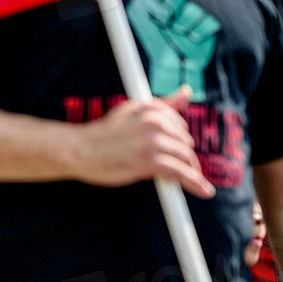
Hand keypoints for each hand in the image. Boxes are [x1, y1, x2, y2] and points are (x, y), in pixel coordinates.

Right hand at [73, 87, 213, 198]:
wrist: (79, 150)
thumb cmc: (101, 134)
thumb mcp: (130, 110)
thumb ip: (161, 103)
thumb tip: (186, 91)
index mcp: (151, 109)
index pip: (178, 125)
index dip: (178, 140)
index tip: (176, 151)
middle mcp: (155, 123)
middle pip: (184, 142)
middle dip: (185, 156)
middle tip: (184, 170)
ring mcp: (154, 142)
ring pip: (185, 158)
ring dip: (192, 172)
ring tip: (195, 182)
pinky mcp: (150, 162)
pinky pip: (180, 173)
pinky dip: (194, 183)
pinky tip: (203, 191)